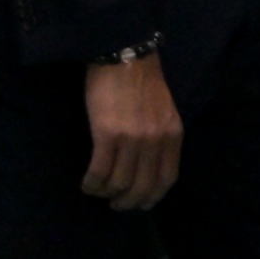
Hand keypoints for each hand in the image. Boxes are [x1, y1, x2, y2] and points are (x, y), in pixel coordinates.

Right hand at [83, 53, 181, 210]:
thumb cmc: (142, 81)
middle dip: (127, 201)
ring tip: (98, 190)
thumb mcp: (164, 110)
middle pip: (142, 186)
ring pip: (119, 183)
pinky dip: (92, 183)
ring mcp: (132, 139)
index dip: (153, 196)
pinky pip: (99, 171)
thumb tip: (148, 165)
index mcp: (172, 134)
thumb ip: (161, 135)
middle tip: (115, 203)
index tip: (141, 204)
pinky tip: (87, 184)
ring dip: (106, 193)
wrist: (125, 54)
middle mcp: (155, 140)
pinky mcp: (107, 135)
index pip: (167, 178)